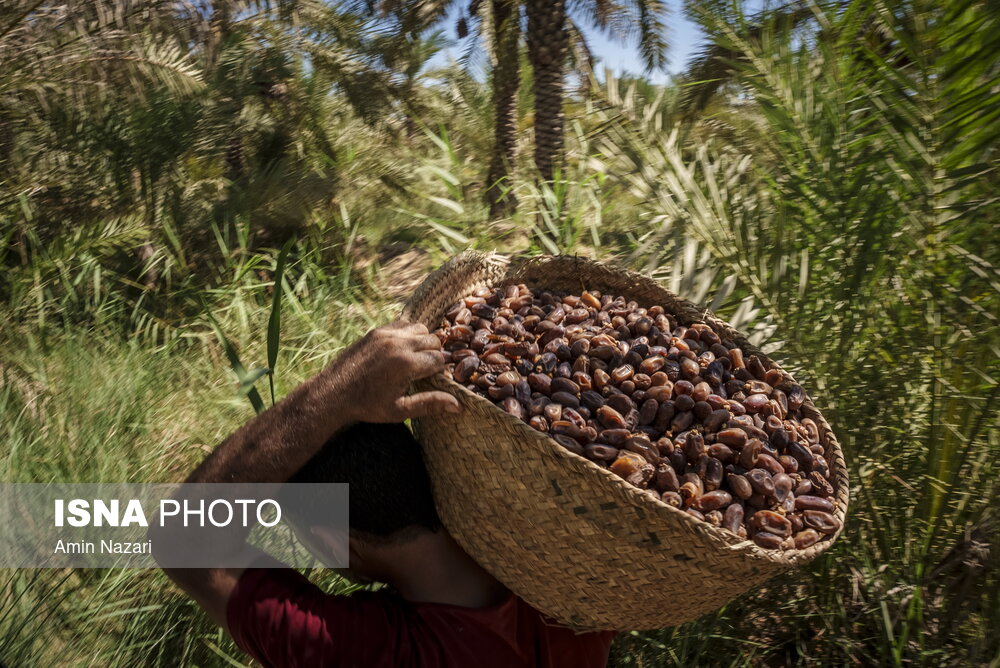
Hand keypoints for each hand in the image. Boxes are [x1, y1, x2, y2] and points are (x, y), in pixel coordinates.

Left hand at [325, 320, 460, 422]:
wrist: (333, 393)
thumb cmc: (367, 405)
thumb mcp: (400, 410)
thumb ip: (430, 404)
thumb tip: (459, 406)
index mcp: (405, 364)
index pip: (439, 359)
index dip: (439, 371)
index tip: (432, 380)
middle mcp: (398, 344)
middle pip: (433, 340)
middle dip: (433, 355)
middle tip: (423, 371)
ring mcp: (386, 334)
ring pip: (420, 328)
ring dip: (422, 341)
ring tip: (414, 359)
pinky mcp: (376, 331)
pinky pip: (403, 324)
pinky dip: (408, 333)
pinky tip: (402, 350)